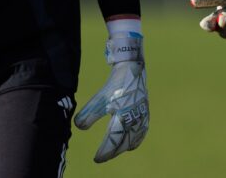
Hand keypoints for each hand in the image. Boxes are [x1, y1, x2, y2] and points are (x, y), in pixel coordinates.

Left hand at [75, 34, 148, 162]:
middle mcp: (135, 121)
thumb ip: (89, 114)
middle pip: (123, 144)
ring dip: (123, 147)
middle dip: (112, 152)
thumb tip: (79, 127)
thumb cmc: (117, 84)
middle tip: (102, 157)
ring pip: (133, 140)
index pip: (113, 142)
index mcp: (124, 118)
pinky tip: (131, 143)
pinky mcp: (145, 113)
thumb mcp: (100, 99)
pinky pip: (141, 133)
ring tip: (114, 151)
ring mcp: (142, 118)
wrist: (133, 68)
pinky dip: (135, 140)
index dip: (104, 152)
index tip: (96, 158)